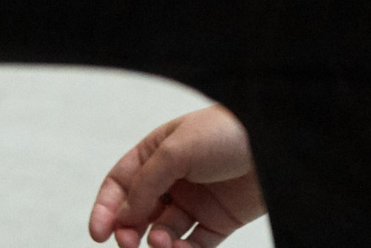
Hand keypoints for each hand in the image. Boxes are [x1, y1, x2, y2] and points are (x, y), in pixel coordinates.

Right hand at [88, 106, 263, 247]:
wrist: (271, 145)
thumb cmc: (224, 133)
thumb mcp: (176, 150)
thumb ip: (146, 183)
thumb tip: (125, 216)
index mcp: (156, 153)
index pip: (121, 183)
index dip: (106, 208)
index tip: (98, 233)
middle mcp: (172, 179)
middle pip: (139, 212)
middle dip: (129, 230)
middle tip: (127, 243)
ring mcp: (195, 201)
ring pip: (164, 231)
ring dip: (156, 241)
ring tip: (161, 242)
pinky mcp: (218, 221)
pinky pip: (194, 245)